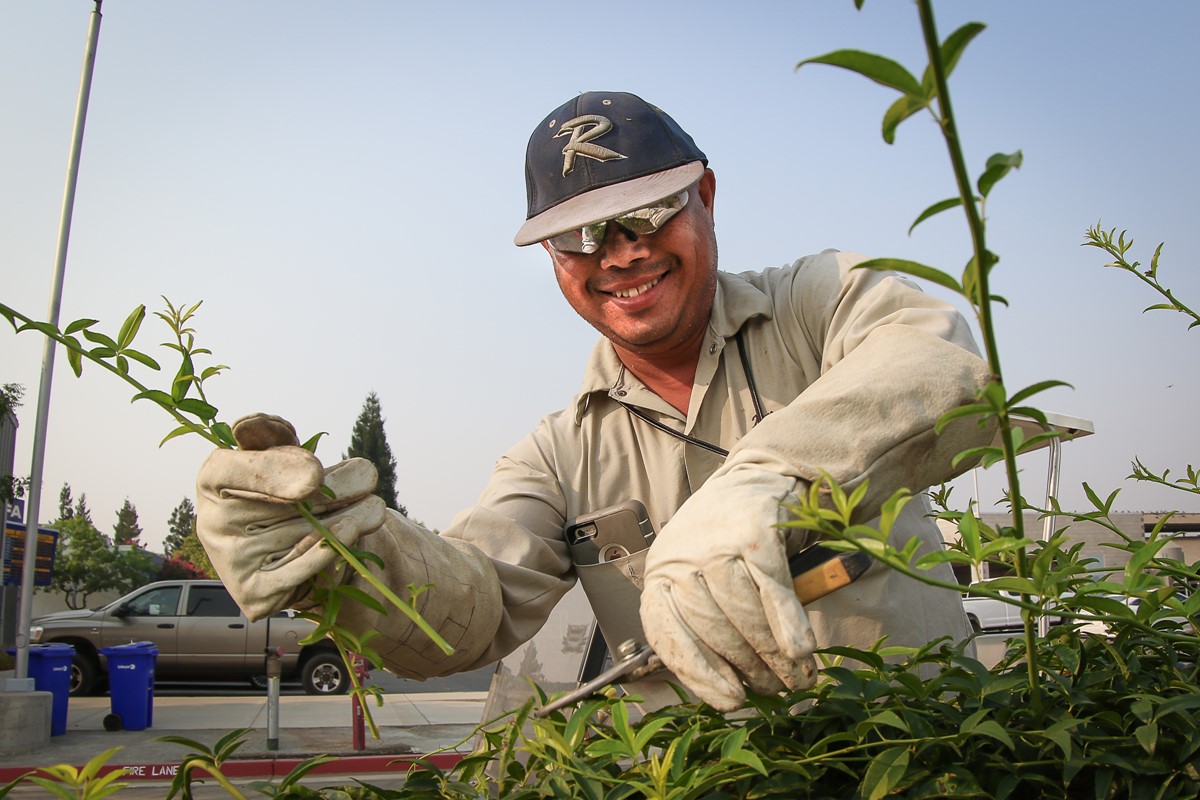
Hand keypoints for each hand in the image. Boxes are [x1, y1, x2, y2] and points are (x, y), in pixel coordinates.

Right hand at [195, 413, 383, 619]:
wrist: (292, 549)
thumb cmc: (285, 489)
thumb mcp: (280, 454)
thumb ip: (272, 435)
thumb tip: (251, 425)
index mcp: (212, 481)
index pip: (230, 470)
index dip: (273, 470)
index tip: (316, 473)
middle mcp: (213, 523)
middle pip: (281, 505)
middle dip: (334, 491)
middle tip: (369, 477)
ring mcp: (233, 561)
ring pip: (301, 535)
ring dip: (347, 518)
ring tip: (376, 507)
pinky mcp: (255, 594)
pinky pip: (297, 571)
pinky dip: (327, 552)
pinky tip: (352, 532)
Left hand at [639, 466, 817, 710]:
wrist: (757, 478)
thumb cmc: (725, 542)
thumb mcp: (698, 577)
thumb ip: (704, 622)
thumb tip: (728, 688)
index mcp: (660, 573)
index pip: (665, 631)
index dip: (698, 673)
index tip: (729, 700)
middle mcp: (681, 557)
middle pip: (713, 628)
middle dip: (749, 668)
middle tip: (775, 692)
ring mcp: (717, 543)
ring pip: (745, 614)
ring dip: (775, 656)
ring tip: (797, 680)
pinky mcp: (755, 532)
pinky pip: (774, 590)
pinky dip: (790, 624)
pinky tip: (802, 651)